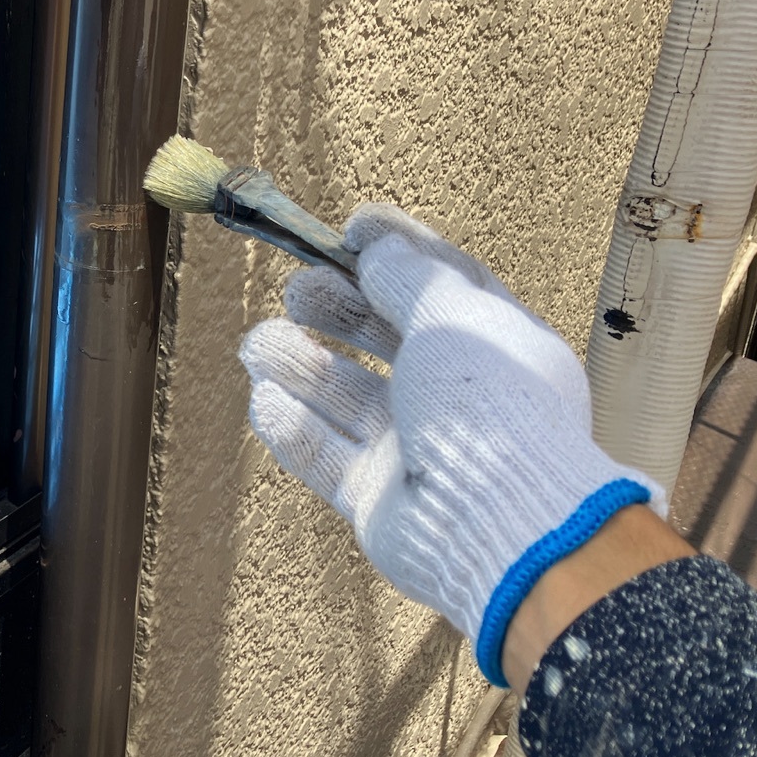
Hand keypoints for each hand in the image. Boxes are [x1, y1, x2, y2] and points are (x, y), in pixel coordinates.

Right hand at [239, 205, 664, 685]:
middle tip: (297, 289)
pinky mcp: (377, 497)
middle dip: (338, 308)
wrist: (498, 529)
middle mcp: (456, 395)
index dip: (397, 252)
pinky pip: (326, 455)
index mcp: (495, 346)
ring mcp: (415, 448)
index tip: (351, 227)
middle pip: (386, 339)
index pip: (442, 285)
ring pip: (347, 397)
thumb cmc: (491, 410)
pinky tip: (265, 399)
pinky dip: (294, 428)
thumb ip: (410, 277)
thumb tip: (378, 247)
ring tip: (258, 344)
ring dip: (300, 365)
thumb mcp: (453, 318)